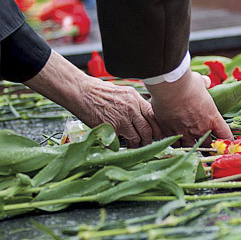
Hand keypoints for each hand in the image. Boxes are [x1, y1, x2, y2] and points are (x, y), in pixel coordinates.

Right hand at [23, 51, 159, 146]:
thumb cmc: (98, 92)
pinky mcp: (111, 127)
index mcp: (135, 98)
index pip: (153, 116)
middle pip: (147, 129)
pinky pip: (121, 141)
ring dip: (136, 145)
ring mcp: (121, 118)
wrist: (81, 92)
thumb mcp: (122, 92)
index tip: (159, 136)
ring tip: (133, 147)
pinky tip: (120, 145)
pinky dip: (122, 146)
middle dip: (148, 140)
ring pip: (136, 137)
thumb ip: (133, 104)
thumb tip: (142, 116)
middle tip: (146, 145)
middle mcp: (131, 108)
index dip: (158, 128)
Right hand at [146, 70, 232, 146]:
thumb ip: (204, 84)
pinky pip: (175, 144)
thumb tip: (206, 81)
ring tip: (188, 144)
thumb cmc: (188, 84)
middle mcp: (201, 129)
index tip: (226, 141)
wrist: (170, 89)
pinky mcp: (171, 133)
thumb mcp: (200, 82)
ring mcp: (186, 133)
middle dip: (208, 147)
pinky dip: (175, 143)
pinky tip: (174, 139)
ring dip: (190, 146)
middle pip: (208, 147)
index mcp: (213, 118)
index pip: (225, 135)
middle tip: (206, 145)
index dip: (227, 140)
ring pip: (190, 148)